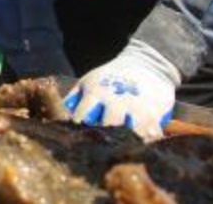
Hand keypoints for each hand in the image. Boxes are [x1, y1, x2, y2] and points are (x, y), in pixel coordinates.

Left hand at [63, 40, 180, 139]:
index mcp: (95, 92)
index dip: (79, 129)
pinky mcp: (153, 112)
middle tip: (103, 145)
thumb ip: (74, 98)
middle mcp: (114, 100)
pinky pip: (150, 132)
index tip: (80, 136)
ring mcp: (135, 106)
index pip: (81, 116)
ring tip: (123, 146)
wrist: (145, 65)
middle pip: (106, 125)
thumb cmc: (111, 77)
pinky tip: (143, 142)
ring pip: (129, 131)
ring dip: (126, 140)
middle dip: (104, 136)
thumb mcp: (89, 81)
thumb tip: (60, 117)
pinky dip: (147, 140)